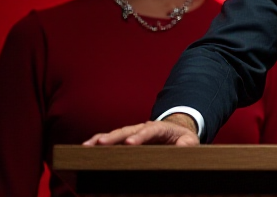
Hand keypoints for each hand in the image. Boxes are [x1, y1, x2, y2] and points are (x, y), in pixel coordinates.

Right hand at [82, 114, 198, 145]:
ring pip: (115, 134)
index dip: (139, 137)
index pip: (149, 131)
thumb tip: (182, 148)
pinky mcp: (125, 138)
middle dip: (113, 137)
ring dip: (101, 140)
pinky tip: (86, 149)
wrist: (176, 131)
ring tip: (86, 147)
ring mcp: (132, 132)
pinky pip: (110, 140)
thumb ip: (187, 144)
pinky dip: (98, 143)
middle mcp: (143, 127)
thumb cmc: (182, 138)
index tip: (130, 143)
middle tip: (101, 144)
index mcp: (160, 128)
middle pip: (126, 131)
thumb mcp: (191, 141)